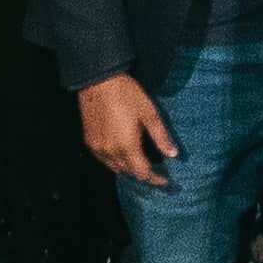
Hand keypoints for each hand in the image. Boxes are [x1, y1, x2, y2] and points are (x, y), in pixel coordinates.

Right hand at [79, 71, 176, 185]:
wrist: (98, 81)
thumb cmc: (126, 94)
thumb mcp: (149, 113)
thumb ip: (161, 136)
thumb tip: (173, 154)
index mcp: (127, 146)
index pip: (143, 172)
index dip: (155, 179)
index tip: (165, 181)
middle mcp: (110, 152)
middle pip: (129, 173)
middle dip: (143, 175)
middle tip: (156, 174)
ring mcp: (98, 148)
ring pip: (115, 168)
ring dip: (129, 170)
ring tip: (141, 166)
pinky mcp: (90, 142)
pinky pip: (104, 160)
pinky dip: (116, 162)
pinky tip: (123, 155)